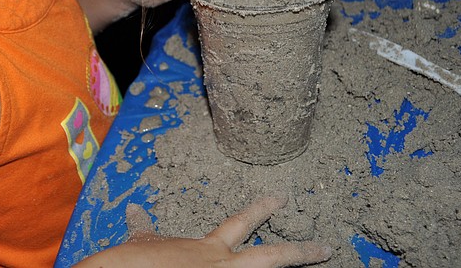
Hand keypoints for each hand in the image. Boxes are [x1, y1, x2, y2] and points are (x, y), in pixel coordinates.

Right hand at [74, 193, 331, 266]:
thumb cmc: (134, 262)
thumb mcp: (142, 243)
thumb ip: (145, 231)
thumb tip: (134, 214)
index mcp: (208, 249)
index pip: (241, 222)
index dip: (262, 209)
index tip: (281, 198)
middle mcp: (222, 266)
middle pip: (271, 257)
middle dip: (300, 252)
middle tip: (326, 248)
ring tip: (320, 261)